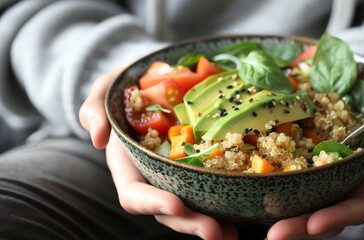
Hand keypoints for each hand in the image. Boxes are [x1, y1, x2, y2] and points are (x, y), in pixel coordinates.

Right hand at [79, 68, 237, 239]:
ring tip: (232, 234)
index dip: (152, 203)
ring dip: (212, 224)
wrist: (156, 82)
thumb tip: (96, 137)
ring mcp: (178, 175)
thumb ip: (94, 107)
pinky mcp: (201, 168)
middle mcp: (154, 176)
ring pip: (193, 207)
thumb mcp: (107, 89)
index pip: (134, 193)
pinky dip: (228, 205)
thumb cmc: (129, 86)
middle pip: (168, 211)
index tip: (175, 205)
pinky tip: (246, 213)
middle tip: (214, 232)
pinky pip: (213, 189)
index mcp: (129, 165)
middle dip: (189, 223)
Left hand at [266, 106, 363, 239]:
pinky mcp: (307, 173)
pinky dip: (278, 201)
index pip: (358, 206)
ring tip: (264, 231)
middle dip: (301, 228)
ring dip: (286, 222)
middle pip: (326, 216)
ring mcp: (326, 182)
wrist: (362, 103)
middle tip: (275, 235)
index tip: (315, 224)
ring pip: (307, 210)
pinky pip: (293, 190)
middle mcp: (347, 186)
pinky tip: (255, 206)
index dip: (338, 216)